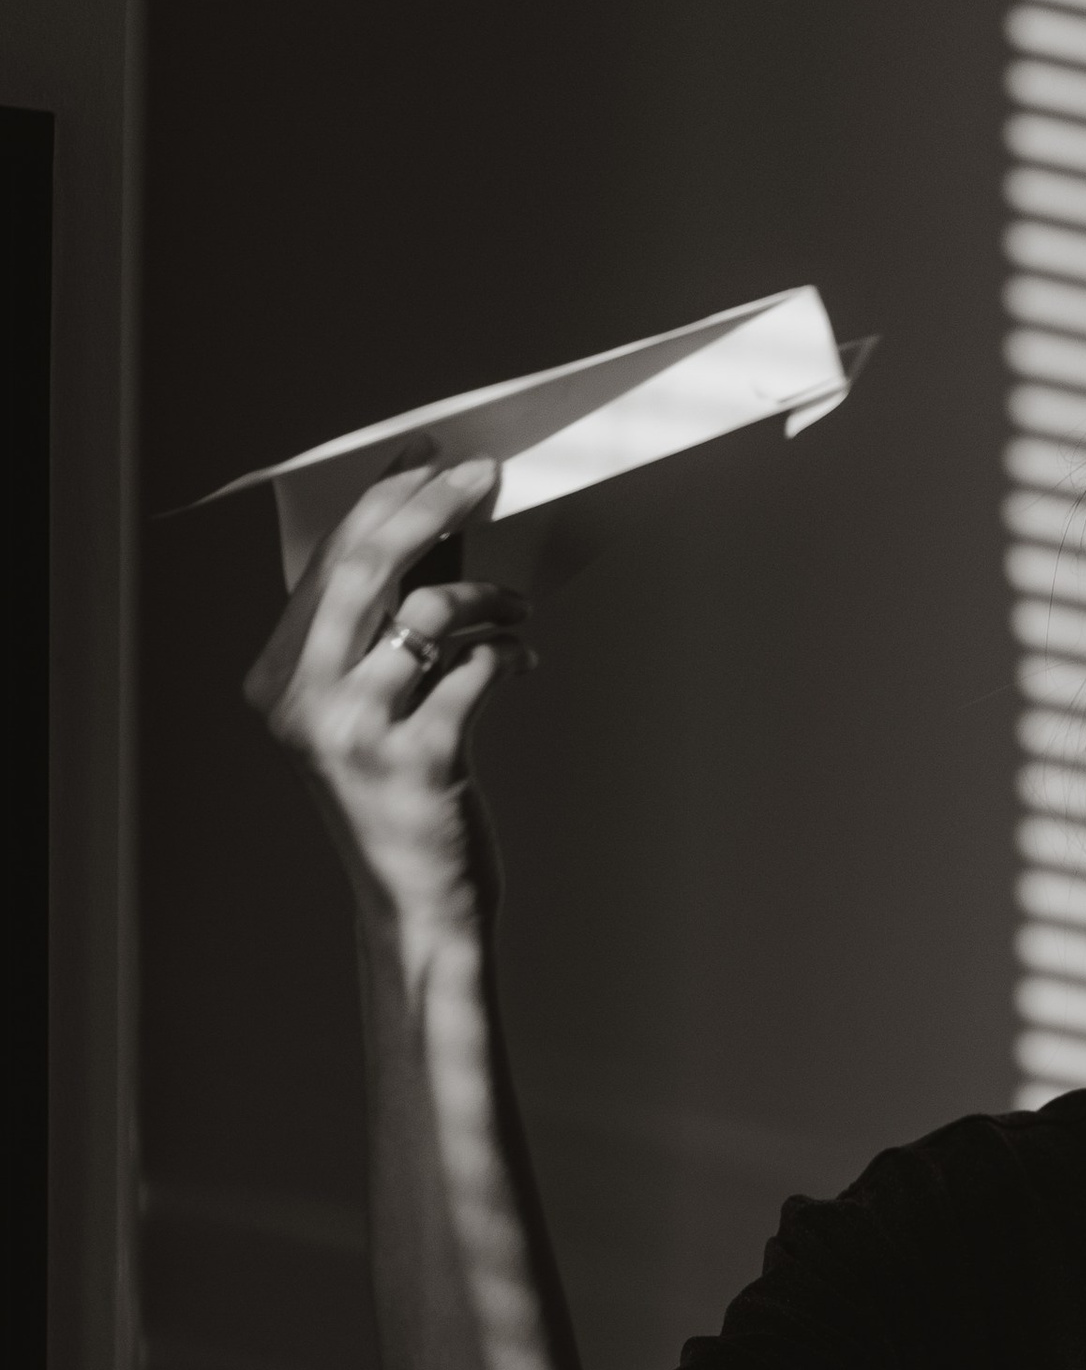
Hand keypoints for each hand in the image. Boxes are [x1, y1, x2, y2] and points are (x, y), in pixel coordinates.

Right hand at [244, 456, 530, 925]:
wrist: (416, 907)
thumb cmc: (397, 805)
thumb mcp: (371, 711)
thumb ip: (385, 629)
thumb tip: (434, 531)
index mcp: (279, 683)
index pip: (327, 566)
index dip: (381, 501)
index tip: (426, 462)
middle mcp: (306, 704)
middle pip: (365, 569)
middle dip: (430, 508)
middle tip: (481, 478)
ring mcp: (358, 734)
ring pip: (427, 612)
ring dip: (488, 596)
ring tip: (518, 610)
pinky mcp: (419, 762)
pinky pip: (475, 671)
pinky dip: (508, 652)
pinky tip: (521, 659)